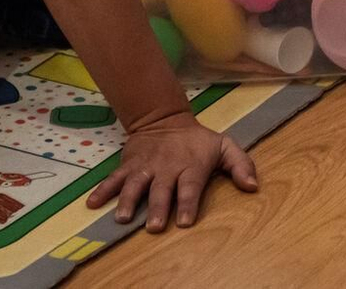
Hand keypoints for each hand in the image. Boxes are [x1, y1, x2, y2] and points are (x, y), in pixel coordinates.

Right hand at [85, 111, 257, 230]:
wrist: (163, 118)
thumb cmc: (197, 141)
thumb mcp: (224, 146)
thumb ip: (241, 164)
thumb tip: (253, 186)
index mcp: (190, 166)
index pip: (189, 187)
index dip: (187, 203)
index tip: (184, 221)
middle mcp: (166, 168)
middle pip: (161, 190)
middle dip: (157, 208)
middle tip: (153, 226)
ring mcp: (145, 167)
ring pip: (135, 184)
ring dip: (128, 201)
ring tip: (121, 218)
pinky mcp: (128, 165)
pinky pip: (114, 178)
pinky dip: (102, 190)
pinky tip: (92, 203)